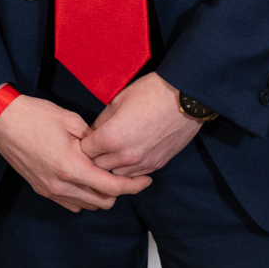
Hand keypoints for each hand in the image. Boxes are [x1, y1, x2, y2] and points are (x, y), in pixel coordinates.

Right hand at [0, 88, 151, 212]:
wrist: (1, 120)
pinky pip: (71, 204)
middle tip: (124, 173)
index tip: (146, 179)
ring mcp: (50, 190)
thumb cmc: (35, 115)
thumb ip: (94, 140)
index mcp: (72, 167)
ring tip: (104, 175)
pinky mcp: (41, 190)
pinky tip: (85, 179)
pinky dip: (84, 197)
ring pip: (88, 206)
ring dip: (100, 195)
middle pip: (104, 202)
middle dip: (119, 191)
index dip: (134, 185)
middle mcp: (61, 185)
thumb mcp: (71, 120)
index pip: (112, 187)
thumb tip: (107, 149)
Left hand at [79, 72, 199, 177]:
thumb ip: (102, 121)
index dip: (83, 143)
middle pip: (97, 166)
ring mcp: (142, 163)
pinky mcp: (156, 165)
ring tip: (114, 151)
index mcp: (111, 138)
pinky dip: (129, 168)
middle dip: (94, 157)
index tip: (86, 138)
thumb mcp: (118, 100)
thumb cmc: (151, 93)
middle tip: (97, 145)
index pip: (85, 151)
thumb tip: (94, 132)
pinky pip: (135, 174)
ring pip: (115, 174)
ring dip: (111, 165)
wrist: (185, 99)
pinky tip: (130, 155)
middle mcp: (125, 156)